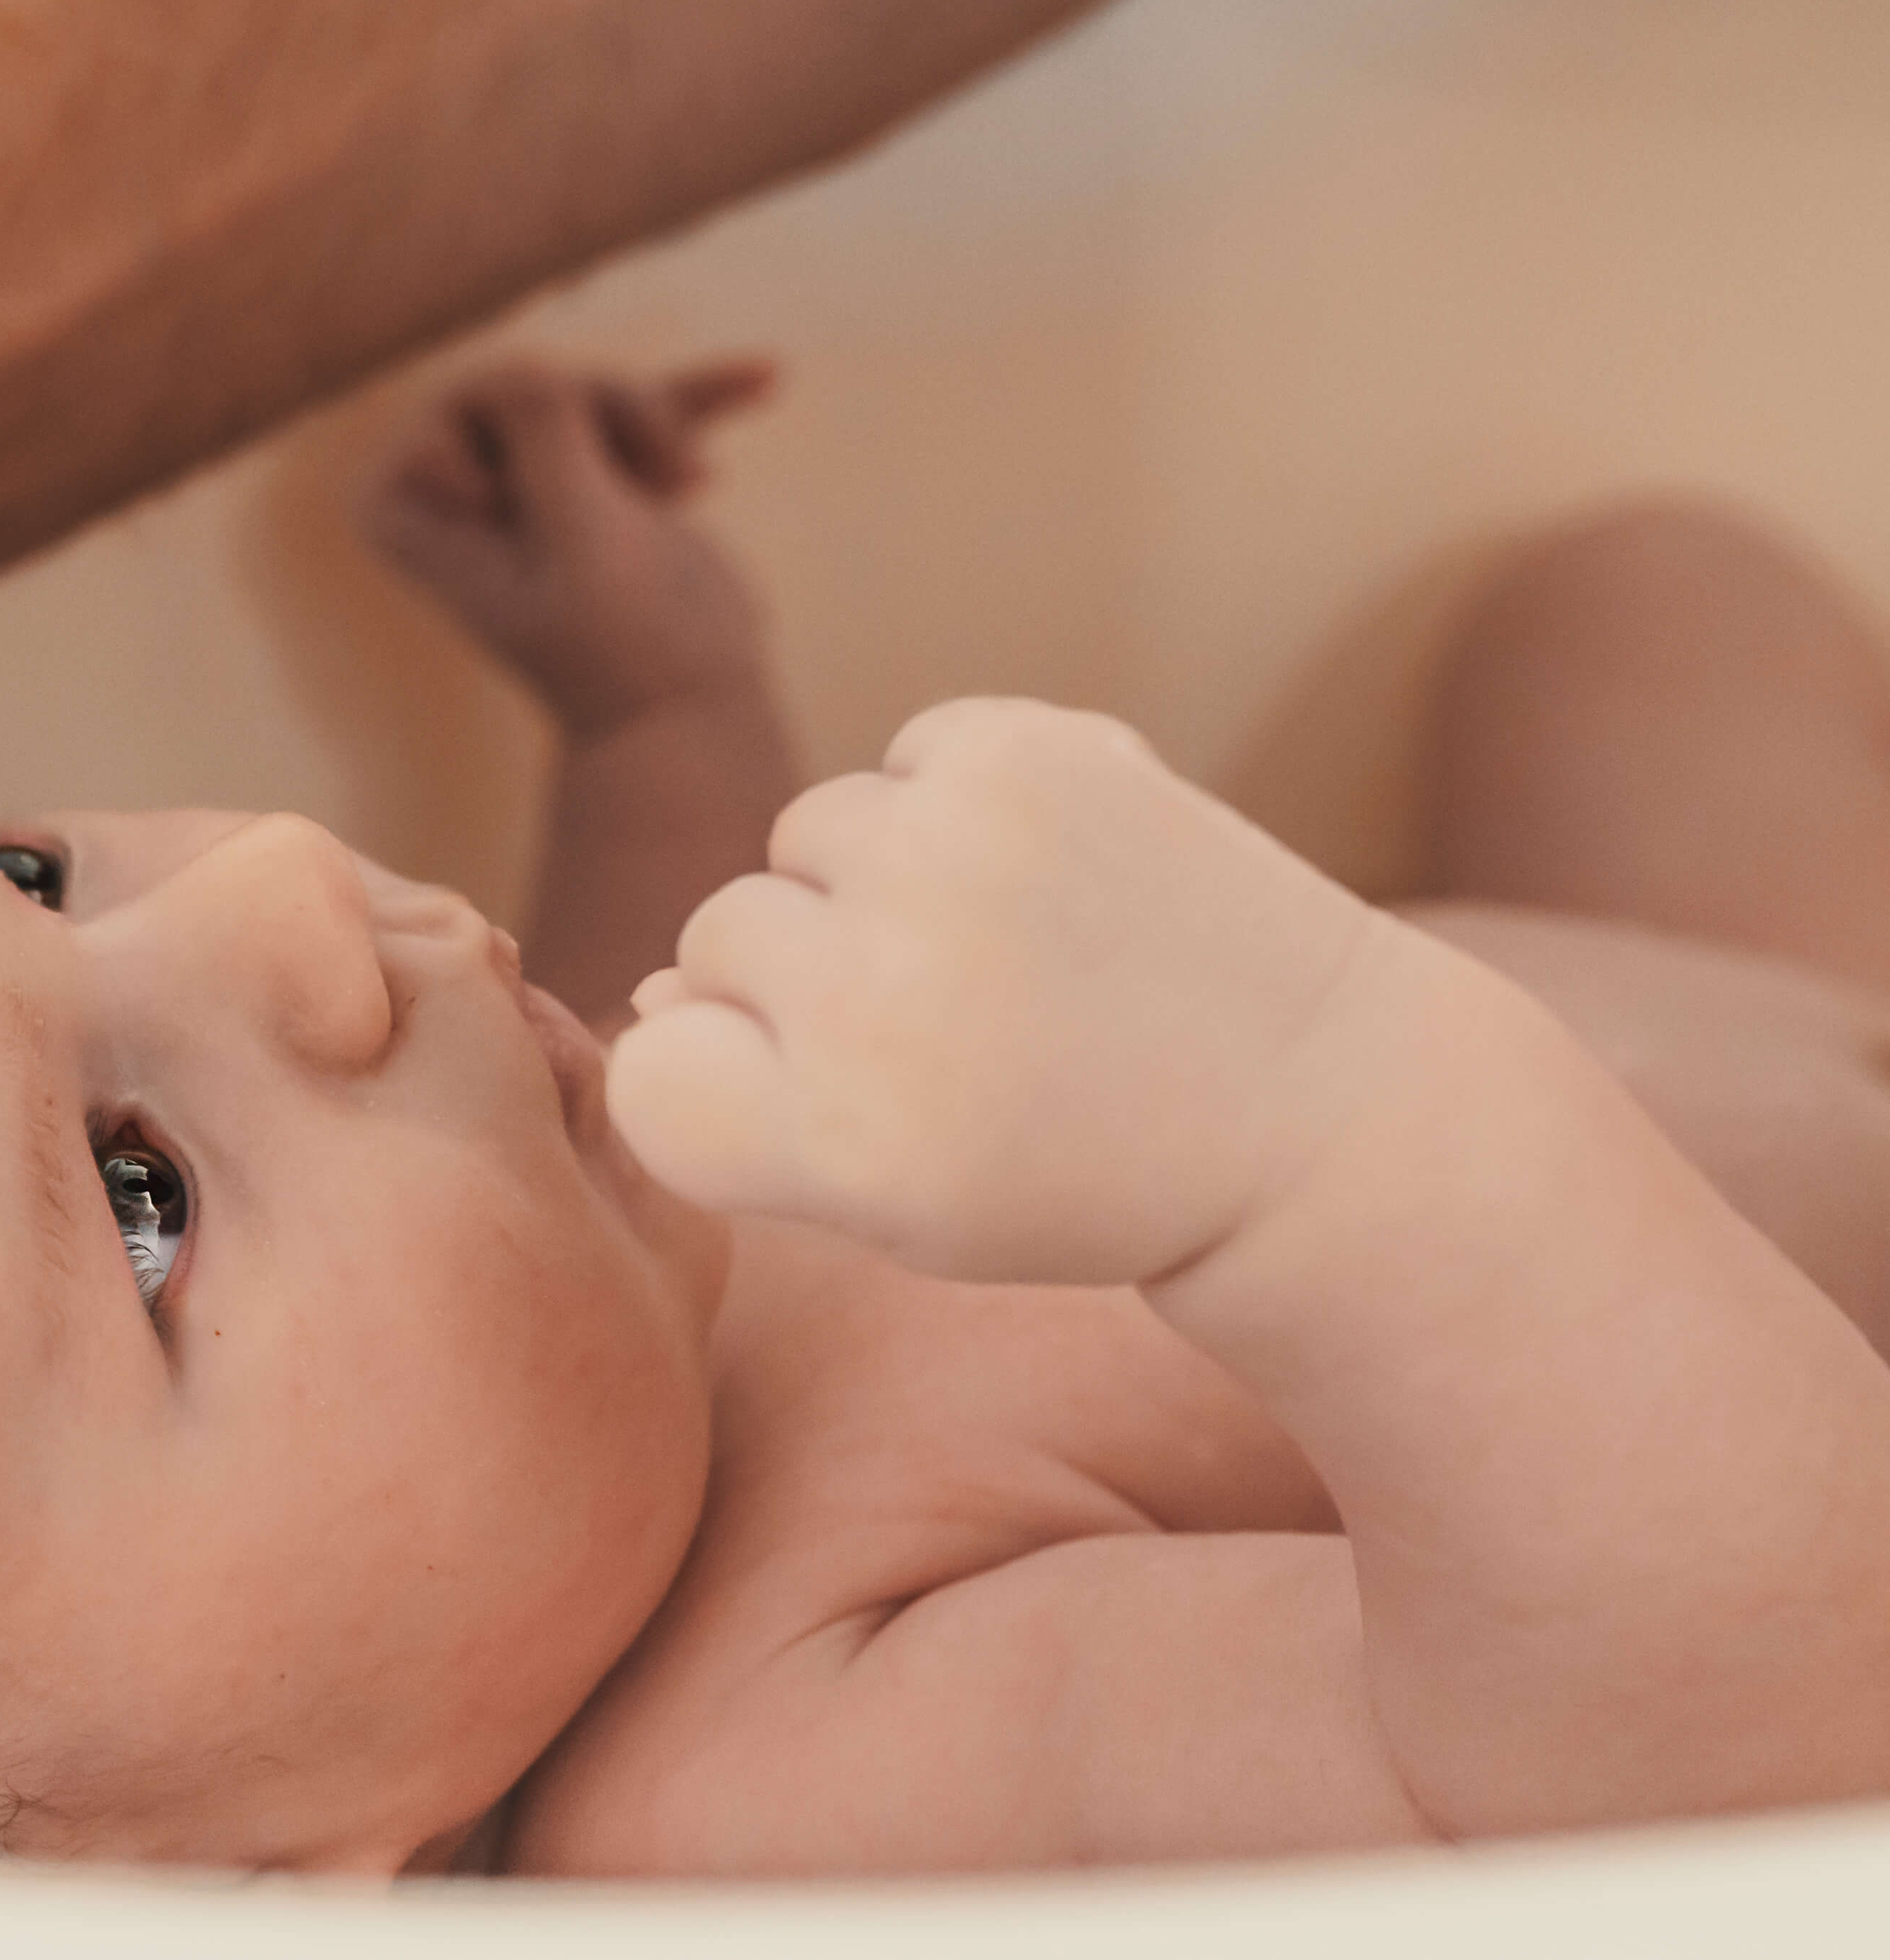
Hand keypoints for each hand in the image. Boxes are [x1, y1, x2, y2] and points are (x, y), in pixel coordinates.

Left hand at [358, 356, 776, 732]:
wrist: (685, 713)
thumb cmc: (620, 647)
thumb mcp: (577, 538)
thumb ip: (543, 438)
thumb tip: (526, 361)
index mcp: (407, 516)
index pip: (451, 406)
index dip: (513, 436)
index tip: (528, 510)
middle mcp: (454, 494)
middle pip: (526, 385)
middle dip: (600, 411)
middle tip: (662, 472)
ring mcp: (532, 482)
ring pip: (586, 391)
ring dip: (649, 419)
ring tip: (693, 480)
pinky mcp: (605, 479)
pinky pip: (646, 410)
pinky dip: (702, 394)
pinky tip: (765, 377)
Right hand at [605, 697, 1393, 1288]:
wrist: (1312, 1107)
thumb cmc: (1076, 1175)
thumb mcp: (892, 1206)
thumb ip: (742, 1114)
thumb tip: (649, 991)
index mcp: (836, 1144)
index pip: (648, 1070)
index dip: (718, 1081)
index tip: (835, 1110)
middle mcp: (878, 993)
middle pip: (713, 938)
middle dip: (803, 979)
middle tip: (953, 1037)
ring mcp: (951, 856)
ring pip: (806, 833)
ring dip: (876, 880)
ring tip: (1003, 949)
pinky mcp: (1026, 753)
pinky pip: (905, 754)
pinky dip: (959, 803)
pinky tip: (1047, 875)